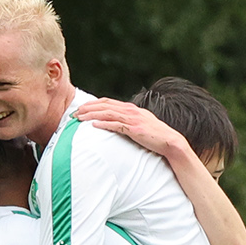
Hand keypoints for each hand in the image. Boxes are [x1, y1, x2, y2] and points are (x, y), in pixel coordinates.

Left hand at [76, 98, 192, 160]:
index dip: (93, 104)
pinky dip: (103, 124)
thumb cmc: (156, 136)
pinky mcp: (135, 129)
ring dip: (91, 115)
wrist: (171, 142)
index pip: (108, 102)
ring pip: (107, 113)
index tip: (81, 108)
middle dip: (88, 108)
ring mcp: (133, 119)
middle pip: (104, 105)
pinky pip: (116, 125)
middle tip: (74, 113)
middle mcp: (131, 110)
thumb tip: (117, 125)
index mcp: (131, 108)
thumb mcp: (141, 125)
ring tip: (79, 118)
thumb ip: (129, 122)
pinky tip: (93, 125)